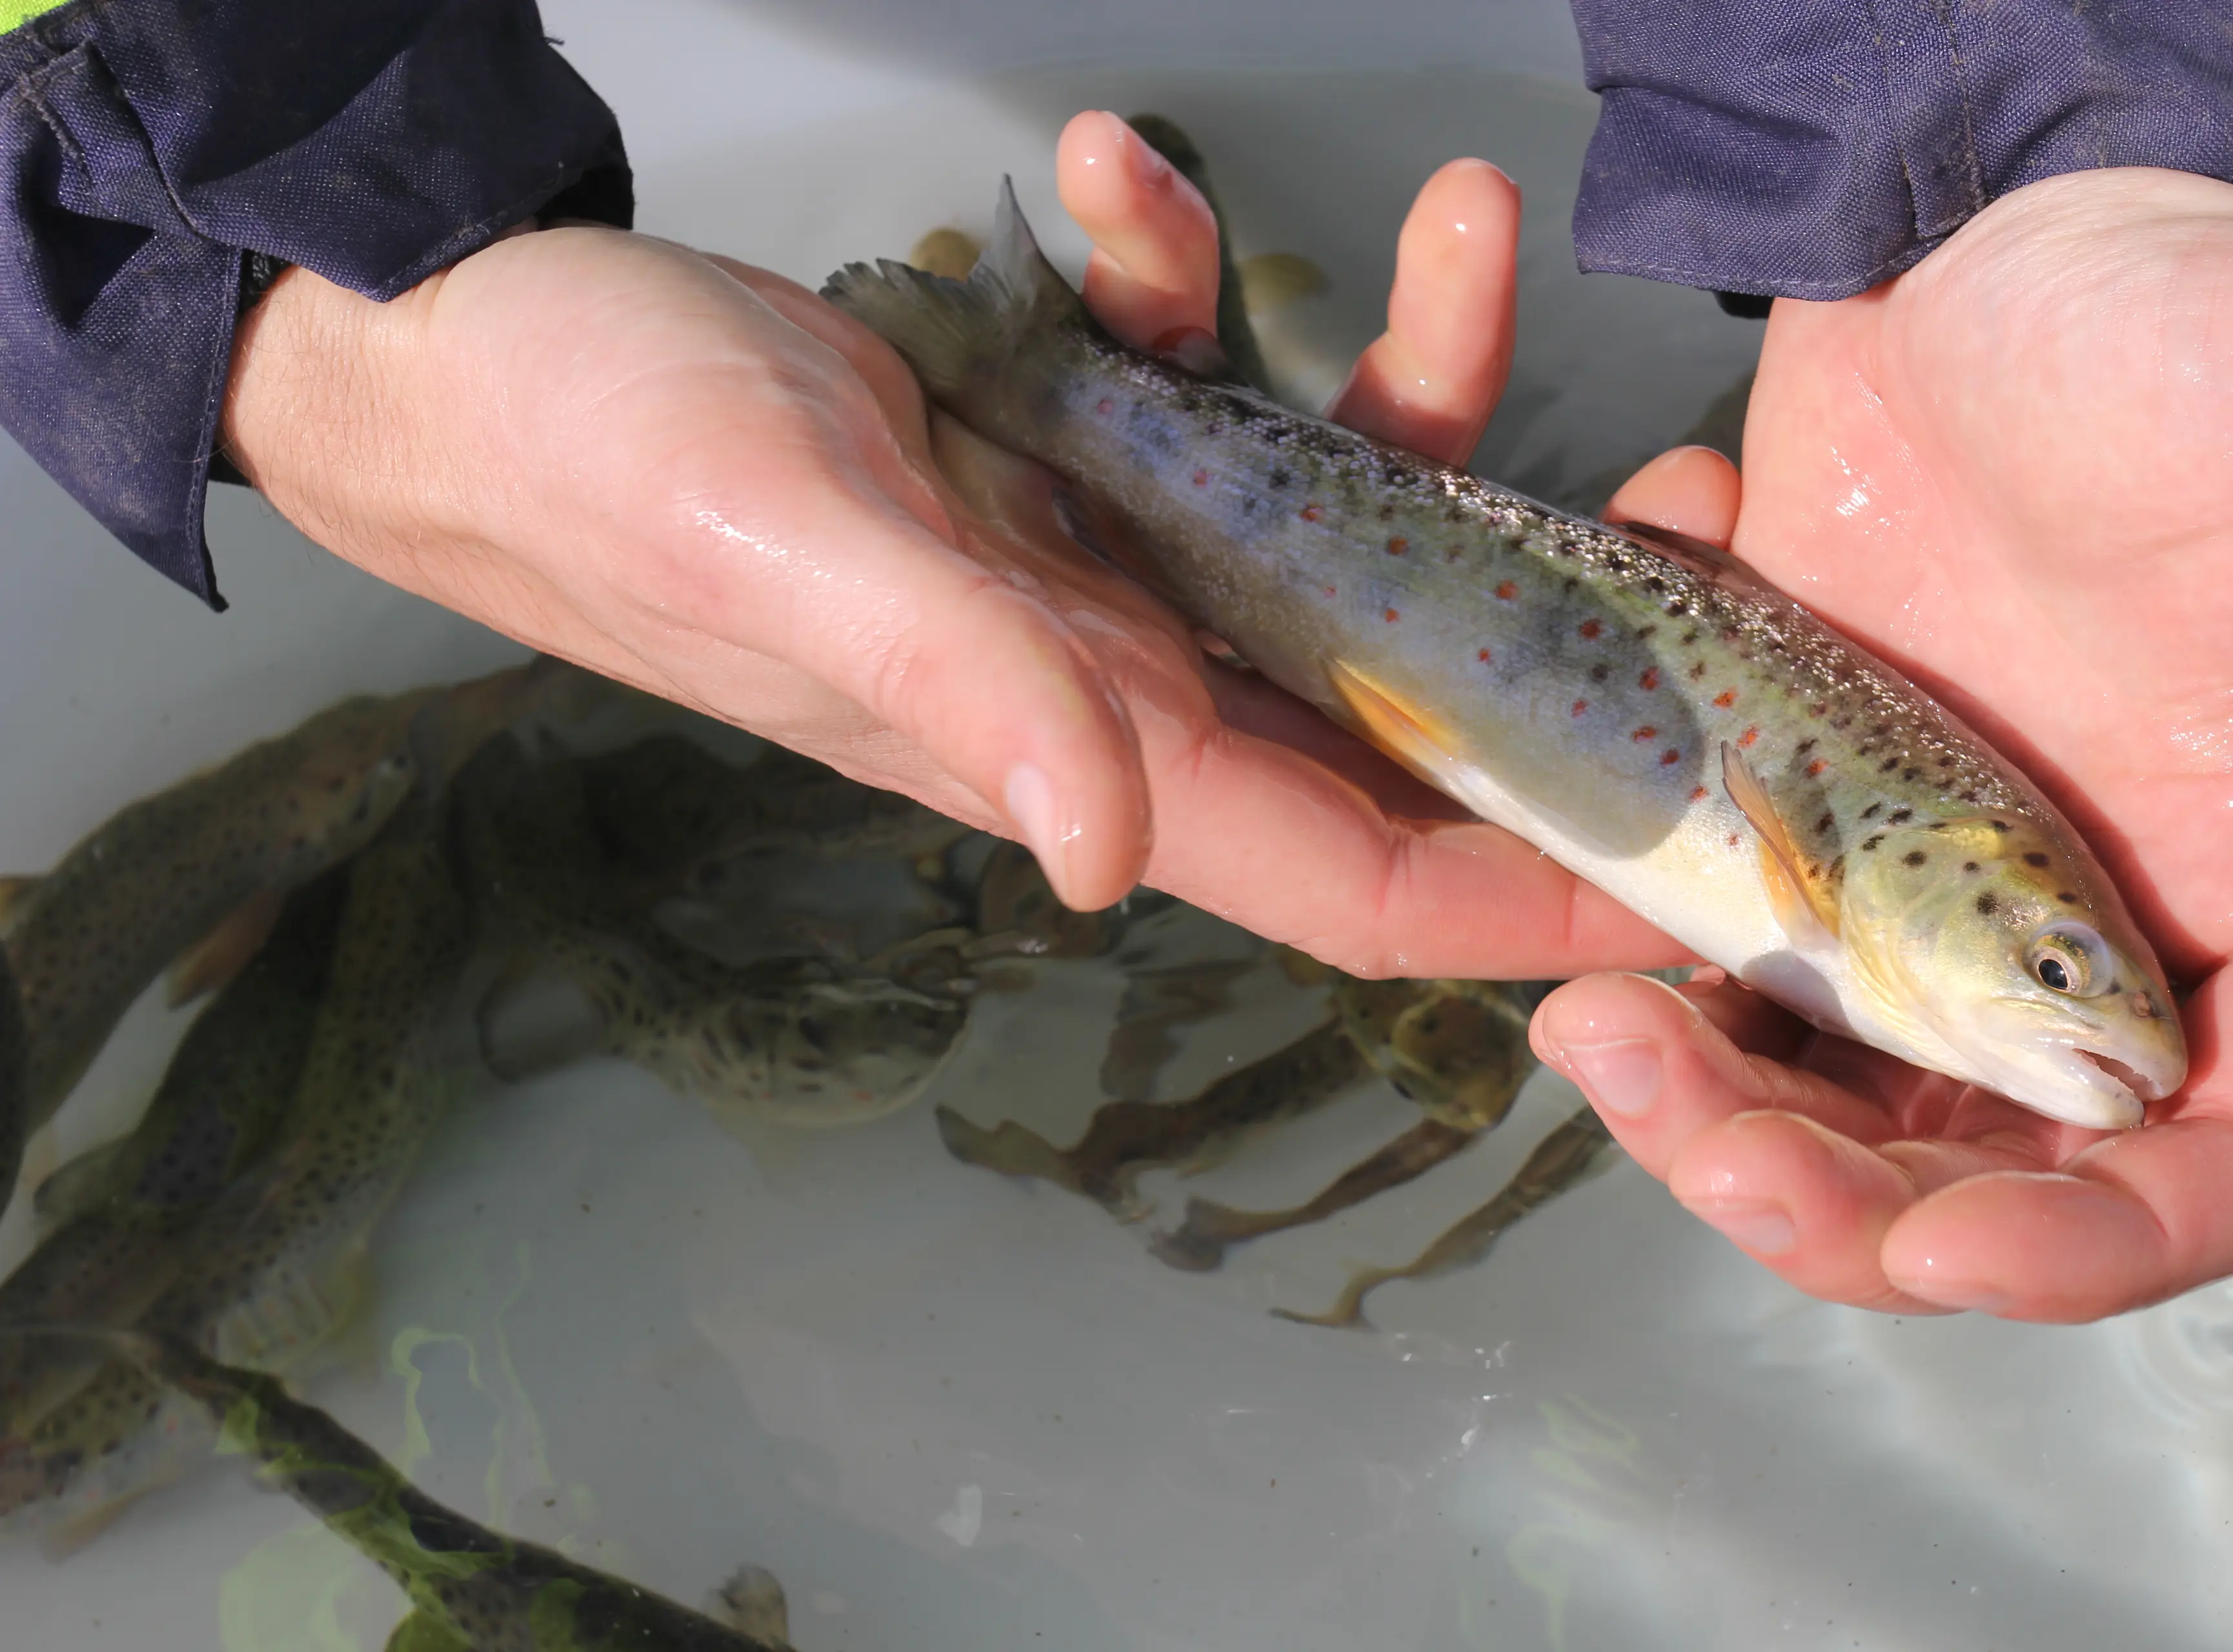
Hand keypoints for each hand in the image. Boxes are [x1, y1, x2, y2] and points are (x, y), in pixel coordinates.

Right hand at [220, 113, 1677, 979]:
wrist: (480, 342)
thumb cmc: (600, 462)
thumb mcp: (788, 551)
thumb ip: (965, 685)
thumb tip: (1103, 854)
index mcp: (1084, 744)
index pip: (1366, 871)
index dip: (1539, 890)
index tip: (1710, 854)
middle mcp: (1124, 674)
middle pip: (1408, 698)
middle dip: (1564, 608)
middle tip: (1692, 484)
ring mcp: (1104, 558)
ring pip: (1336, 509)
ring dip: (1418, 374)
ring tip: (1460, 214)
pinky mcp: (1065, 443)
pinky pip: (1198, 374)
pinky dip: (1195, 271)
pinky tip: (1116, 166)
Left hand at [1529, 168, 2232, 1320]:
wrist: (1964, 243)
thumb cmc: (2162, 318)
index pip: (2220, 1161)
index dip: (2103, 1249)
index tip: (1952, 1252)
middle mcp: (2090, 937)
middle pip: (1992, 1173)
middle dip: (1854, 1210)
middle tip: (1715, 1154)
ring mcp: (1927, 902)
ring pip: (1835, 1107)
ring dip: (1720, 1132)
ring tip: (1605, 1050)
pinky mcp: (1798, 840)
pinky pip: (1730, 999)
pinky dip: (1660, 1021)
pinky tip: (1583, 967)